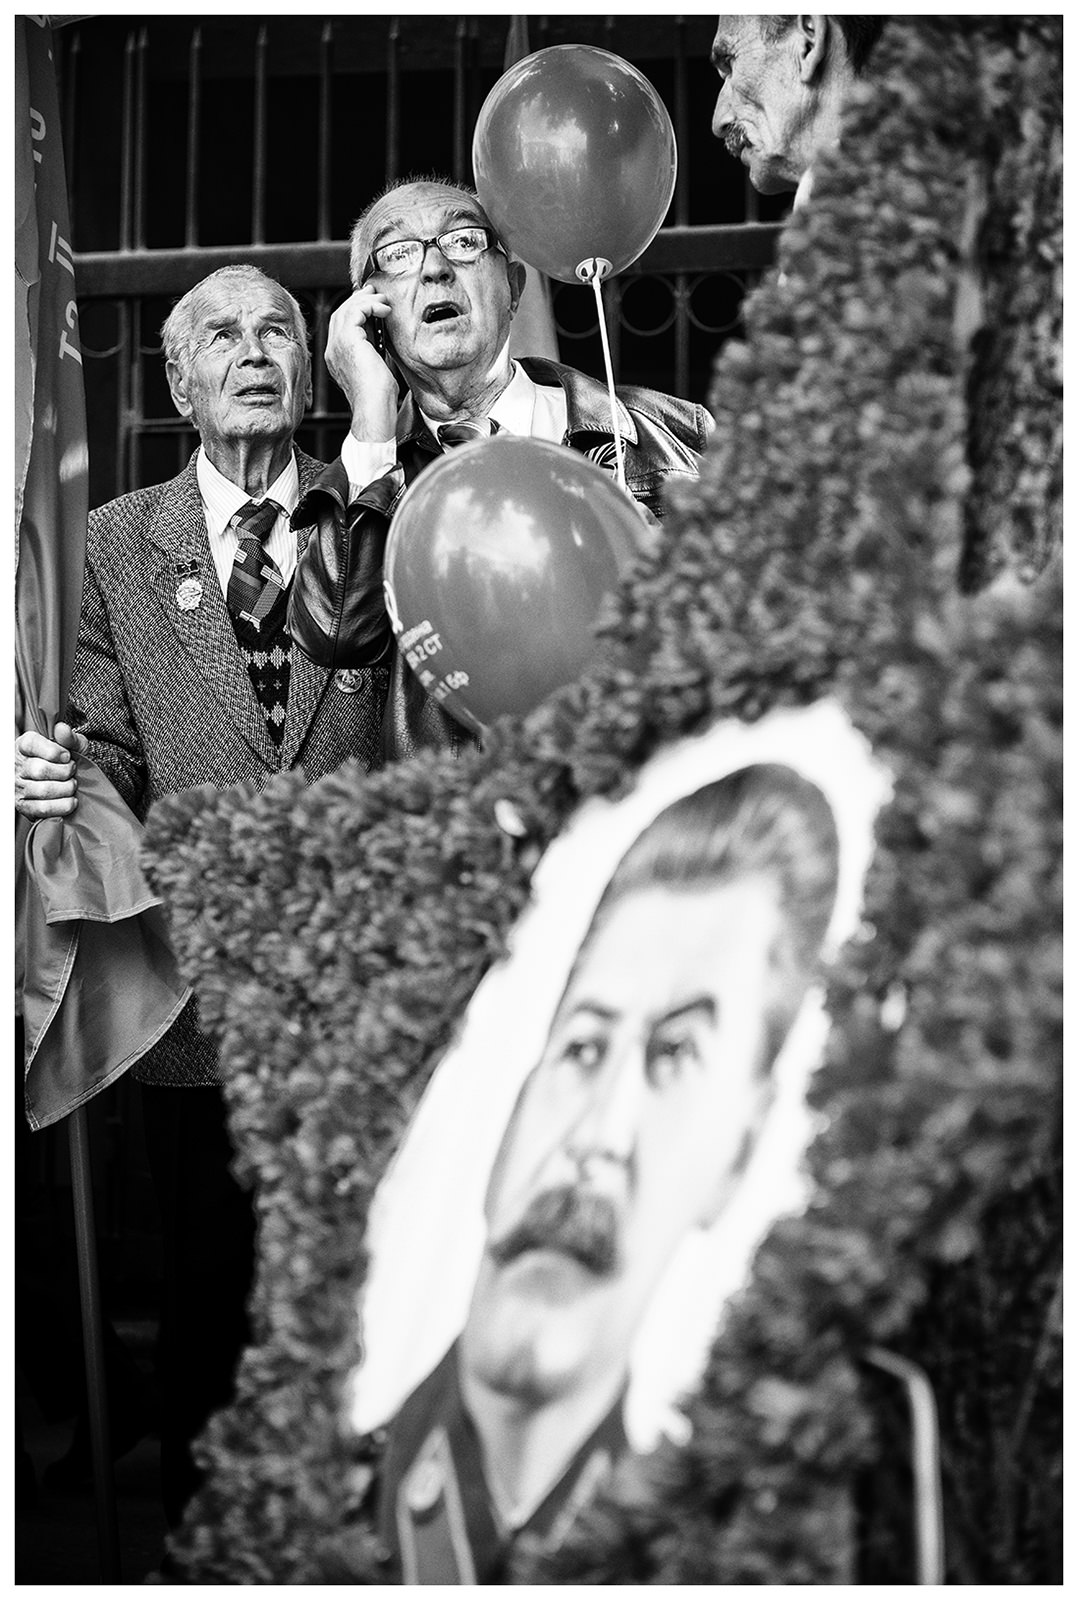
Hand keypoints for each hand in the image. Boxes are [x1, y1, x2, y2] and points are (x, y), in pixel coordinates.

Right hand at [15, 721, 87, 817]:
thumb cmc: (62, 760)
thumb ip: (69, 737)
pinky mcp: (24, 806)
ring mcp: (18, 787)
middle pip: (40, 770)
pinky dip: (61, 806)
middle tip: (72, 772)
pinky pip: (42, 809)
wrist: (58, 781)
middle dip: (64, 772)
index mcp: (24, 745)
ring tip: (72, 786)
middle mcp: (17, 765)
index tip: (67, 756)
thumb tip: (62, 730)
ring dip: (65, 789)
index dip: (54, 752)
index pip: (33, 744)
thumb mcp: (69, 745)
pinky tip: (71, 801)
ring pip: (42, 790)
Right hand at [325, 290, 398, 441]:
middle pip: (340, 314)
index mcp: (337, 358)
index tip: (372, 303)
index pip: (341, 326)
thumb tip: (382, 335)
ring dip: (367, 301)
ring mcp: (337, 346)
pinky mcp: (348, 341)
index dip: (356, 310)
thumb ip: (373, 352)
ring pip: (346, 310)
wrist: (374, 410)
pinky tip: (384, 310)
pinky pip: (356, 312)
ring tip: (383, 301)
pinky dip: (371, 306)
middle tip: (376, 293)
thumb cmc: (379, 400)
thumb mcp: (376, 370)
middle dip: (359, 300)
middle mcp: (333, 351)